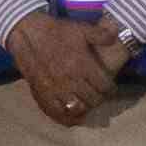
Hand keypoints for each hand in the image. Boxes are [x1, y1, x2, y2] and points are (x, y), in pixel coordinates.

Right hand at [7, 12, 124, 124]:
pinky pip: (56, 112)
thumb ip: (101, 34)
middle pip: (93, 99)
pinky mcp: (42, 93)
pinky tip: (72, 115)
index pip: (104, 86)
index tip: (110, 89)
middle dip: (99, 98)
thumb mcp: (81, 29)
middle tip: (99, 95)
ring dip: (85, 107)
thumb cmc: (57, 31)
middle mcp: (71, 80)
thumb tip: (116, 37)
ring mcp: (56, 88)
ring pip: (77, 107)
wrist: (29, 33)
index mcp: (83, 65)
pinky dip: (66, 116)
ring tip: (87, 103)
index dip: (110, 90)